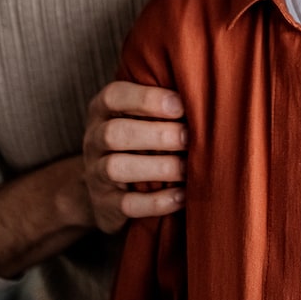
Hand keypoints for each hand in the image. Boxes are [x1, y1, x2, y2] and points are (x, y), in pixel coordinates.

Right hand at [82, 81, 187, 233]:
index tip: (181, 105)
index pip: (113, 96)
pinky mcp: (104, 205)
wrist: (107, 189)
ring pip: (115, 168)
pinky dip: (156, 202)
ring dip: (158, 167)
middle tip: (189, 138)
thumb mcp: (140, 116)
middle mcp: (93, 140)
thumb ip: (163, 104)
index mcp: (103, 110)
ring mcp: (95, 174)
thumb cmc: (138, 140)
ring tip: (187, 168)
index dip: (146, 99)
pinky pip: (127, 205)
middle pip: (114, 133)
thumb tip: (206, 93)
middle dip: (157, 135)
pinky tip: (182, 196)